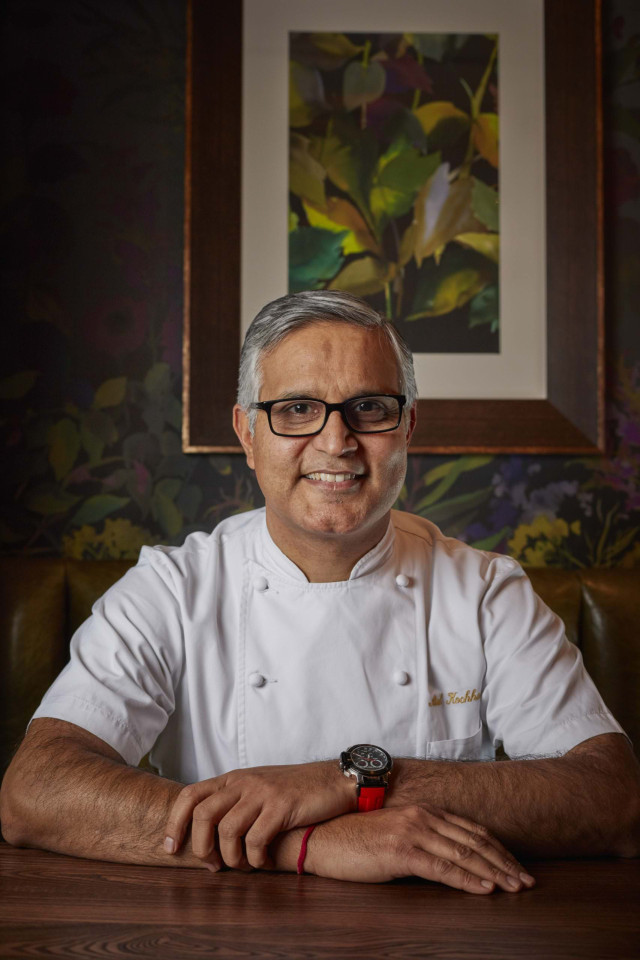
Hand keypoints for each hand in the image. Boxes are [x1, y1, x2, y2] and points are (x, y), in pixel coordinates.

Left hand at [164, 761, 353, 870]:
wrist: (333, 781)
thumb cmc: (295, 791)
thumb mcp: (257, 788)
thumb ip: (233, 803)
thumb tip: (206, 837)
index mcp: (233, 779)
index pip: (189, 795)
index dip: (174, 823)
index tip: (171, 848)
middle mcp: (243, 782)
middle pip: (202, 815)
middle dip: (201, 847)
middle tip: (213, 866)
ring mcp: (262, 793)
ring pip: (227, 830)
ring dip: (232, 859)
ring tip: (245, 866)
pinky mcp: (282, 806)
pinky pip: (256, 840)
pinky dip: (257, 860)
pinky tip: (266, 863)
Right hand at [302, 804, 535, 893]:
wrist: (322, 838)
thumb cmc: (357, 839)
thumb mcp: (397, 835)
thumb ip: (424, 839)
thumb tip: (451, 857)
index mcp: (424, 810)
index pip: (472, 830)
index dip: (499, 849)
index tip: (518, 866)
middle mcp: (423, 816)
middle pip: (475, 841)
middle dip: (505, 862)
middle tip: (528, 880)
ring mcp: (412, 831)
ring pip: (464, 854)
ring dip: (494, 873)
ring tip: (515, 887)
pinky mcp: (400, 851)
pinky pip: (442, 868)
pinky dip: (467, 880)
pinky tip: (484, 889)